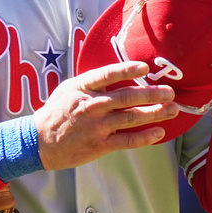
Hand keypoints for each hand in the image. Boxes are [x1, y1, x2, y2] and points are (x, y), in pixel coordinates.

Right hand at [34, 60, 177, 169]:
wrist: (39, 141)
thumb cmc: (56, 112)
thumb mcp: (68, 89)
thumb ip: (91, 82)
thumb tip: (117, 73)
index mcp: (82, 88)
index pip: (107, 75)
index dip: (127, 70)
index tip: (145, 67)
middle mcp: (90, 106)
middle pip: (126, 97)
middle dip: (151, 94)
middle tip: (170, 92)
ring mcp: (96, 126)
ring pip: (131, 118)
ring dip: (155, 113)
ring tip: (172, 109)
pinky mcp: (100, 145)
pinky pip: (127, 140)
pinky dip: (145, 137)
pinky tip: (159, 133)